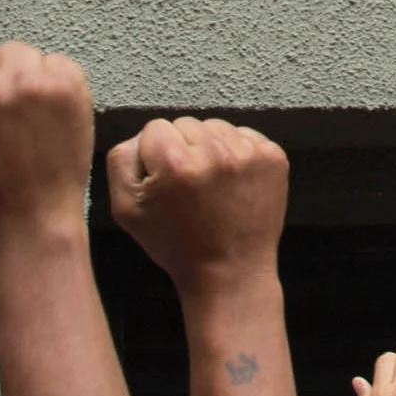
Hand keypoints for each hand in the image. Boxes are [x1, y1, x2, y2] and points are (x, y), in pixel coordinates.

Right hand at [104, 115, 287, 287]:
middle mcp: (214, 152)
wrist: (229, 271)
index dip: (154, 155)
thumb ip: (122, 160)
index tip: (164, 181)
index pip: (154, 128)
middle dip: (182, 148)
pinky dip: (235, 152)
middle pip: (186, 123)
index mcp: (175, 163)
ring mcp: (248, 153)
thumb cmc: (175, 244)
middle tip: (188, 186)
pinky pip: (244, 135)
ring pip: (215, 126)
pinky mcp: (273, 157)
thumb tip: (141, 135)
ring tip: (210, 184)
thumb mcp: (125, 209)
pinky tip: (231, 183)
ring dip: (209, 148)